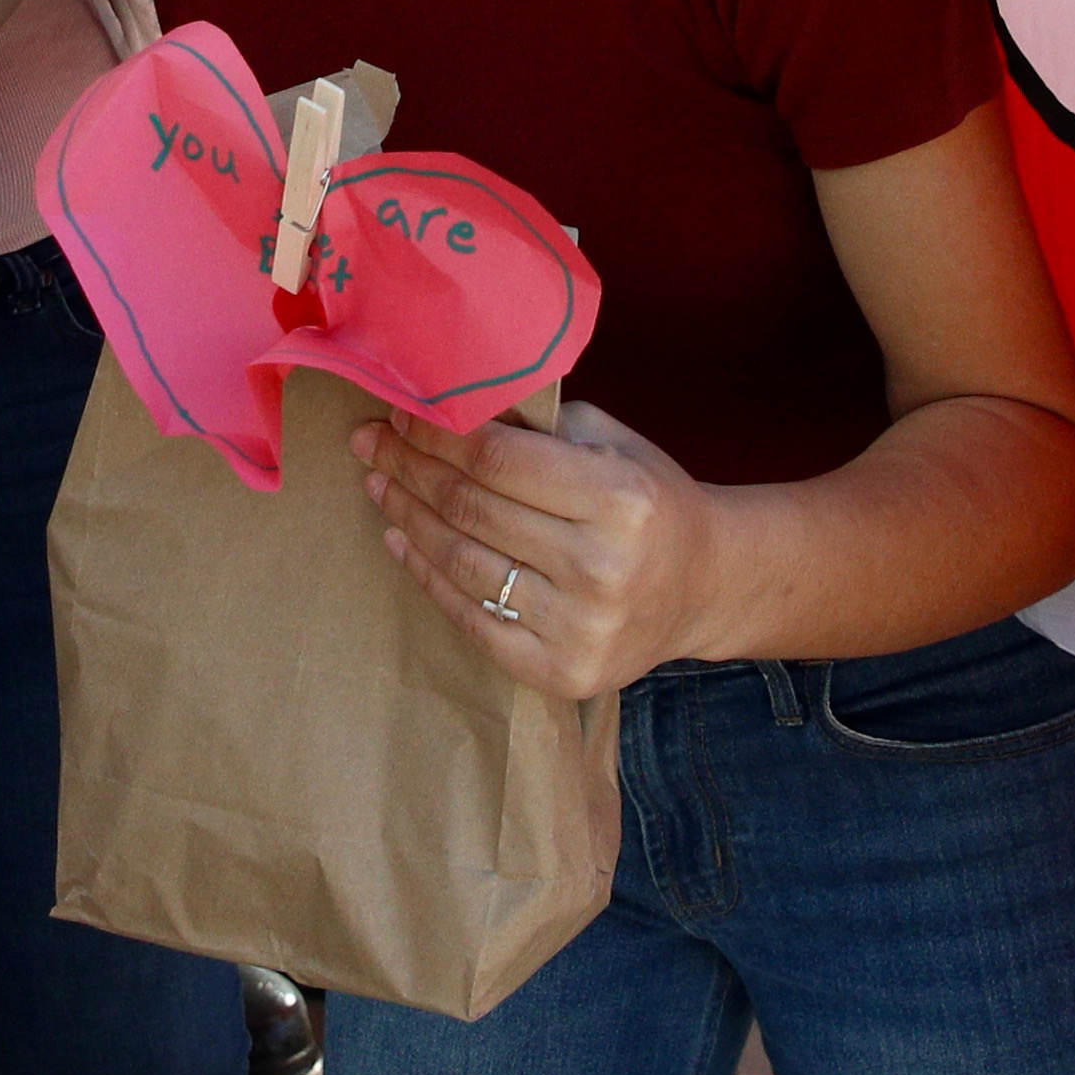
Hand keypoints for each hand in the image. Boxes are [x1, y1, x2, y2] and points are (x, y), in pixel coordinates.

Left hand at [368, 394, 725, 704]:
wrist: (705, 586)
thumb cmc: (650, 501)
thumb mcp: (611, 444)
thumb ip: (539, 426)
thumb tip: (447, 403)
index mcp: (619, 499)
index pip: (497, 459)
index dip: (437, 435)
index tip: (400, 415)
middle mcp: (600, 566)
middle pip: (471, 510)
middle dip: (409, 469)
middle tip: (370, 444)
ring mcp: (579, 627)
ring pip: (462, 565)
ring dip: (408, 518)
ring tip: (380, 486)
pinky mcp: (560, 671)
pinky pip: (471, 619)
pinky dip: (427, 576)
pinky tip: (402, 539)